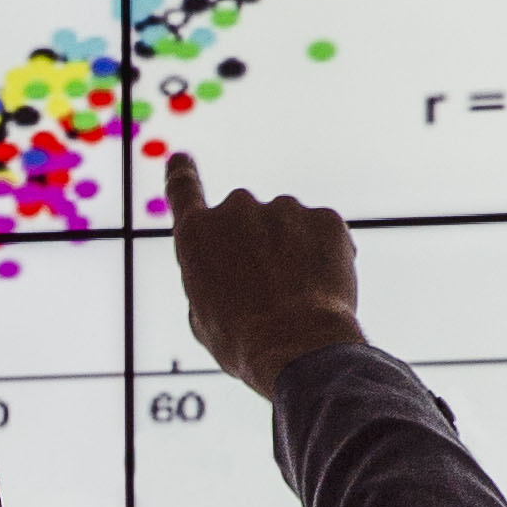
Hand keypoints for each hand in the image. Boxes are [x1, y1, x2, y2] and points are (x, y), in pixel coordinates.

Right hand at [164, 149, 365, 395]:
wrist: (297, 347)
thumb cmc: (241, 342)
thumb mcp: (203, 317)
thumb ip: (211, 280)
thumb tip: (230, 272)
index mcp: (197, 234)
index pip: (183, 190)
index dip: (182, 174)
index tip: (181, 159)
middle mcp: (237, 208)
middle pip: (244, 218)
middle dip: (255, 244)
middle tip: (267, 287)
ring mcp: (284, 208)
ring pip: (287, 226)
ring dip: (291, 250)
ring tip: (296, 296)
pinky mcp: (325, 218)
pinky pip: (322, 233)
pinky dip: (323, 255)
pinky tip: (321, 289)